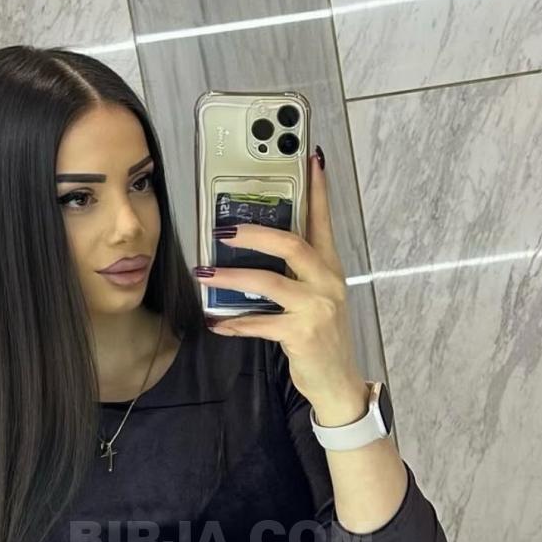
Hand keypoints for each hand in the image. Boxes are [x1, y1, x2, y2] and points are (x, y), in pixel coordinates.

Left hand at [197, 148, 361, 399]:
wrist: (337, 382)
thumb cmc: (322, 337)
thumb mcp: (316, 299)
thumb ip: (297, 274)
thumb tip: (257, 252)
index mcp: (330, 269)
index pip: (324, 221)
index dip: (317, 190)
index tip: (311, 159)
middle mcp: (326, 283)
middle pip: (291, 244)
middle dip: (254, 234)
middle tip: (223, 232)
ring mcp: (315, 308)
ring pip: (268, 282)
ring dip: (231, 279)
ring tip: (204, 275)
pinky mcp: (301, 334)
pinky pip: (259, 324)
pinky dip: (234, 324)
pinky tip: (216, 323)